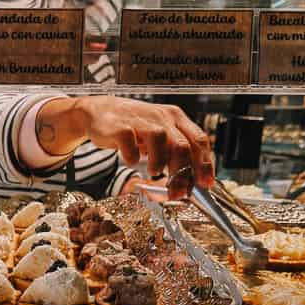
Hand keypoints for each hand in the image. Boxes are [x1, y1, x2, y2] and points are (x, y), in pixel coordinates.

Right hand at [75, 97, 213, 197]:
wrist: (100, 112)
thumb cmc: (133, 127)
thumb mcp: (159, 135)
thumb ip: (173, 153)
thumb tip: (188, 182)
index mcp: (175, 117)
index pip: (198, 140)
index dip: (204, 164)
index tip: (205, 184)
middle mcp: (161, 116)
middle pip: (181, 145)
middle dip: (183, 173)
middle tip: (178, 191)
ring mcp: (141, 120)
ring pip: (160, 141)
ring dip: (159, 163)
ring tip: (154, 172)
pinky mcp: (120, 127)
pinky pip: (130, 145)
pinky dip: (132, 157)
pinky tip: (131, 160)